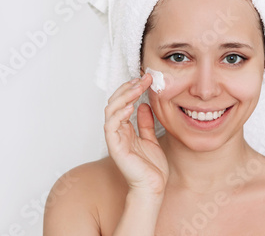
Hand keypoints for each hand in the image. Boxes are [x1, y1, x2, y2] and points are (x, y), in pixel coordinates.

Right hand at [104, 74, 168, 195]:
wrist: (153, 187)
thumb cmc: (151, 168)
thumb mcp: (151, 139)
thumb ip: (145, 123)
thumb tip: (144, 105)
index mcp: (125, 129)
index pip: (122, 103)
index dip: (132, 89)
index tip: (145, 78)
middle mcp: (118, 132)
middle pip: (115, 103)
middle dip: (128, 88)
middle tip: (143, 78)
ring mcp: (115, 139)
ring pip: (111, 110)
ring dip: (123, 96)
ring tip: (137, 87)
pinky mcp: (115, 147)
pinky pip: (111, 126)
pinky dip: (119, 114)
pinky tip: (131, 105)